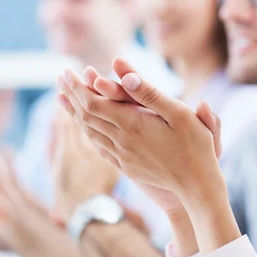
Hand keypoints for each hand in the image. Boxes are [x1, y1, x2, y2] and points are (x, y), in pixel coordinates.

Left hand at [59, 58, 239, 254]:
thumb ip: (151, 94)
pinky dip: (87, 132)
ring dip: (74, 113)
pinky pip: (99, 147)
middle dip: (71, 95)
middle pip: (86, 115)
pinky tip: (85, 128)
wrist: (196, 185)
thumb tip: (126, 76)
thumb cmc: (194, 146)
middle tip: (60, 78)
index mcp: (132, 124)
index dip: (77, 86)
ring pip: (89, 132)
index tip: (67, 71)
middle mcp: (122, 141)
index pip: (93, 102)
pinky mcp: (126, 167)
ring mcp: (122, 156)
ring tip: (63, 98)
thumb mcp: (179, 114)